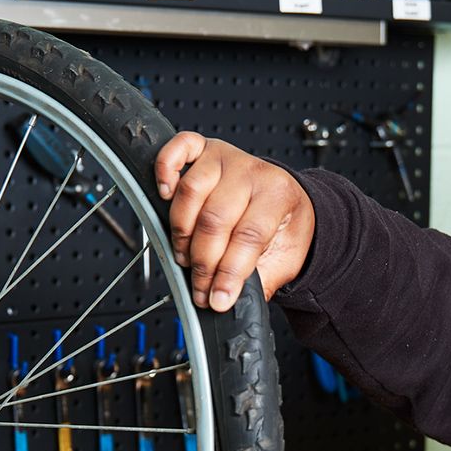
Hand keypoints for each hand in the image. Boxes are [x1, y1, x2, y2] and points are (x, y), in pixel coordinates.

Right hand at [154, 132, 315, 312]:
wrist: (285, 198)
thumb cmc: (282, 226)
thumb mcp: (286, 259)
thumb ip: (262, 280)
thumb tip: (231, 301)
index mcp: (278, 195)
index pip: (249, 236)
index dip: (229, 273)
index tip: (217, 300)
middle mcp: (251, 171)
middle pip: (216, 218)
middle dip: (204, 263)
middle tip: (200, 288)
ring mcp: (225, 157)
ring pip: (192, 191)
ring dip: (182, 232)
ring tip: (185, 257)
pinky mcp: (203, 149)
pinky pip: (178, 148)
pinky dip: (165, 169)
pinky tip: (165, 195)